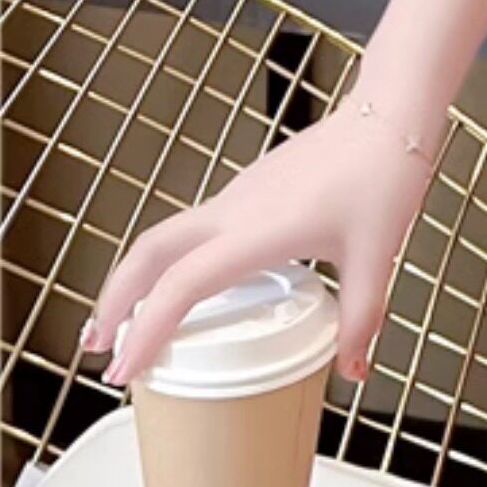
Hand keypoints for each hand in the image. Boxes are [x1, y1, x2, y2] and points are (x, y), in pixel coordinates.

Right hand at [82, 84, 444, 390]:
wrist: (389, 117)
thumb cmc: (382, 175)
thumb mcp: (376, 258)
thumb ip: (361, 319)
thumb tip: (352, 370)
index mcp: (258, 231)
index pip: (181, 285)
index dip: (145, 330)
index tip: (123, 370)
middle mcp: (233, 211)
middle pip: (148, 253)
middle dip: (114, 300)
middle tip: (97, 347)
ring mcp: (236, 197)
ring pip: (164, 236)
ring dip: (136, 278)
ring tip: (126, 323)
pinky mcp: (246, 190)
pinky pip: (191, 228)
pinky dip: (170, 260)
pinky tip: (184, 285)